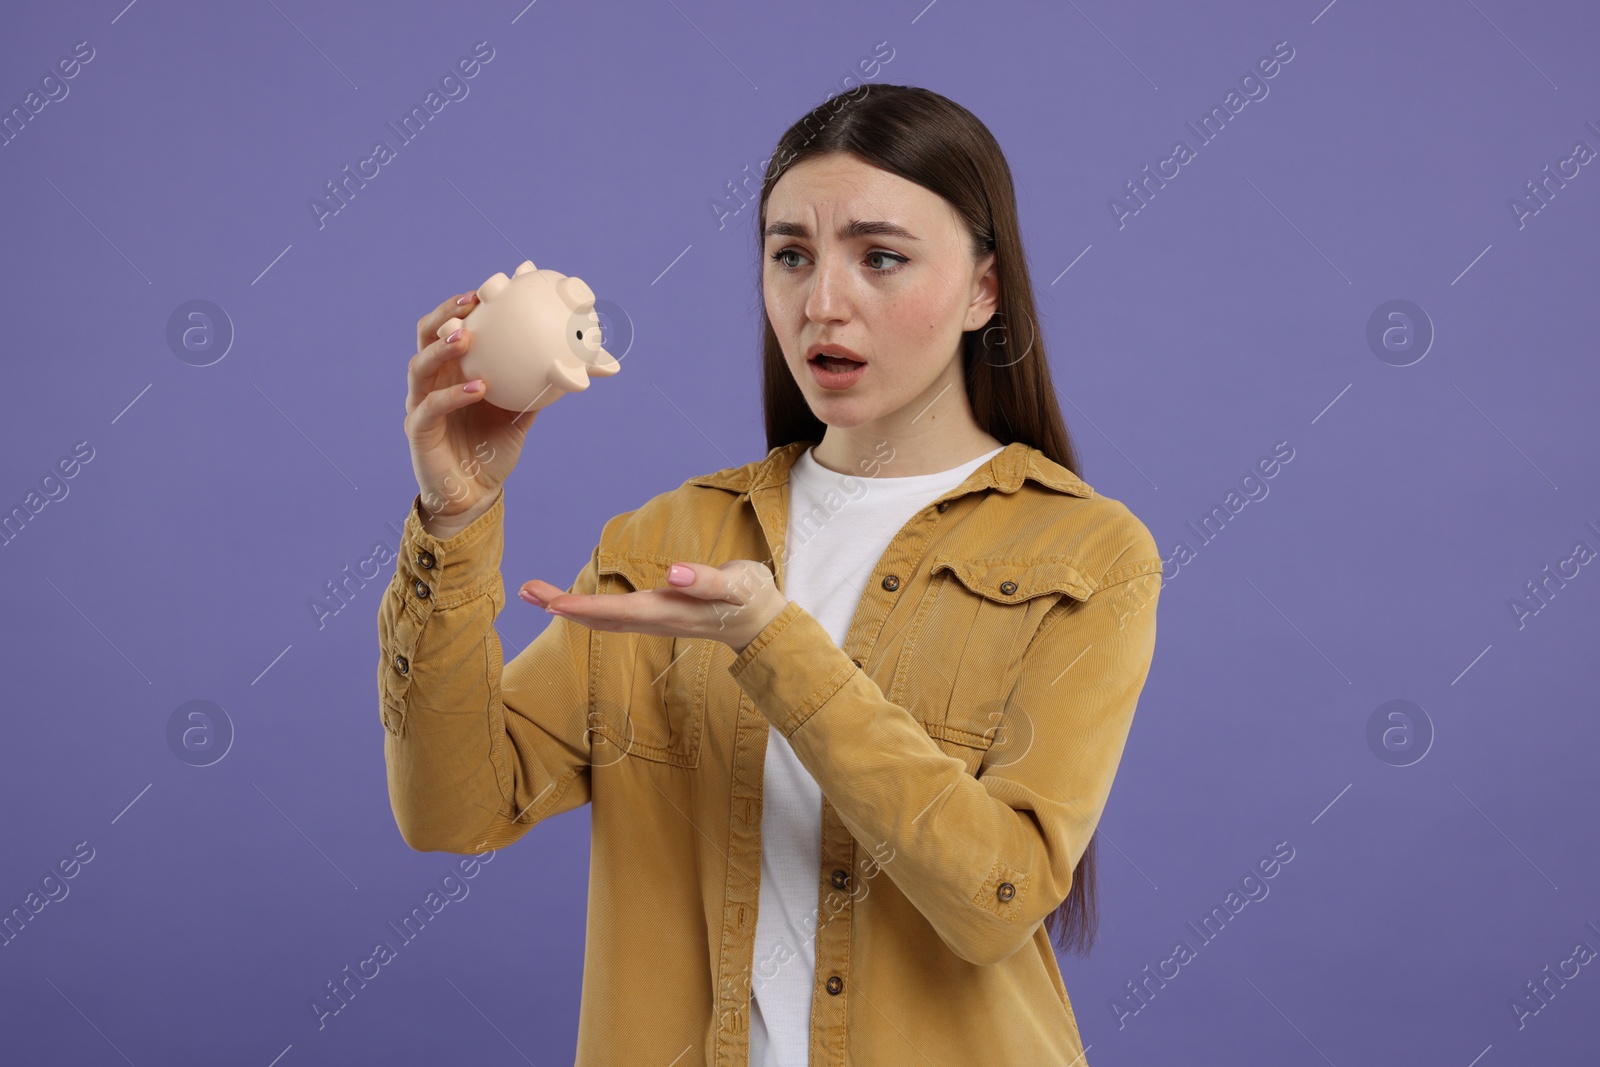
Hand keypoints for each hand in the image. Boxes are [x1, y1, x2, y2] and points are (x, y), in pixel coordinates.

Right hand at [405, 289, 537, 530]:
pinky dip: (454, 394)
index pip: (451, 329)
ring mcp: (420, 405)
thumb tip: (575, 367)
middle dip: (445, 314)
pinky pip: (432, 408)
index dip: (464, 307)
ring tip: (466, 336)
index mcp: (452, 372)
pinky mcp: (418, 431)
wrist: (475, 495)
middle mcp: (431, 383)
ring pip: (419, 367)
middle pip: (426, 337)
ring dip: (441, 349)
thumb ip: (538, 390)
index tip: (489, 288)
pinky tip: (479, 387)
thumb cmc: (492, 451)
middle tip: (472, 302)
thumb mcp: (521, 415)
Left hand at [517, 559, 787, 652]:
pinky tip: (570, 603)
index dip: (583, 608)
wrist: (762, 623)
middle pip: (598, 619)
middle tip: (524, 591)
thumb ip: (705, 581)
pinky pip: (611, 616)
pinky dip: (584, 609)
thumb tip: (672, 573)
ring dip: (567, 608)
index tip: (552, 603)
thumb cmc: (750, 599)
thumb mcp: (736, 586)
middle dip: (561, 606)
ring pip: (601, 619)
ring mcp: (653, 621)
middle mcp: (654, 620)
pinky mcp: (656, 616)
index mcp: (667, 612)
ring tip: (534, 594)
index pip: (616, 612)